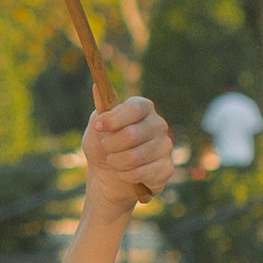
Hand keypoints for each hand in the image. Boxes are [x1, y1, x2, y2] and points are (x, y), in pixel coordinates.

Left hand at [83, 93, 174, 211]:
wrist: (108, 175)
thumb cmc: (102, 146)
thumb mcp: (96, 128)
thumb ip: (100, 110)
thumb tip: (96, 87)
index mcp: (143, 108)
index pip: (135, 109)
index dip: (114, 119)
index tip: (98, 127)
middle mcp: (158, 125)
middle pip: (132, 134)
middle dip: (110, 145)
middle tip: (106, 147)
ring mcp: (165, 147)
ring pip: (134, 157)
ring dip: (116, 162)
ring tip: (114, 161)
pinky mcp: (166, 168)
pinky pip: (141, 174)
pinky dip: (125, 176)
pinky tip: (125, 173)